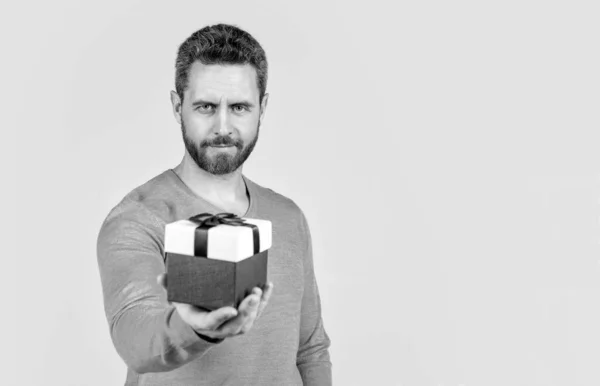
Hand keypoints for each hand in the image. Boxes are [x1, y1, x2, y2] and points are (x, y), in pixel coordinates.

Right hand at [157, 273, 273, 340]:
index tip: (231, 310)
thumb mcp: (177, 297)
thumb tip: (161, 277)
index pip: (211, 323)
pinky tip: (267, 286)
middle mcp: (218, 328)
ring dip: (256, 307)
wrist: (198, 321)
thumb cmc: (189, 305)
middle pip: (234, 325)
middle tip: (252, 296)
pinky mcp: (243, 320)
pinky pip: (255, 313)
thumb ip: (171, 286)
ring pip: (247, 322)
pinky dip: (263, 301)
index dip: (221, 317)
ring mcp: (232, 326)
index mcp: (200, 322)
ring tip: (260, 290)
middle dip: (245, 311)